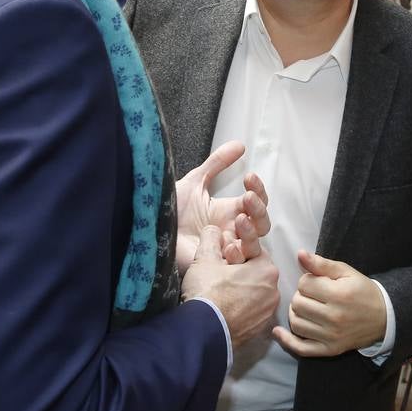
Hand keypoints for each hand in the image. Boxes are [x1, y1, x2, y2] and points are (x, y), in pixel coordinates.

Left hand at [175, 141, 270, 271]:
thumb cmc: (170, 208)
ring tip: (240, 219)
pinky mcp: (216, 265)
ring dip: (252, 231)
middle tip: (247, 198)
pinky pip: (237, 265)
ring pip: (255, 245)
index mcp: (229, 211)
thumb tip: (241, 144)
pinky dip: (237, 253)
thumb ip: (217, 163)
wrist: (149, 230)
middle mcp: (231, 230)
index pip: (256, 202)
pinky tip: (228, 244)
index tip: (249, 177)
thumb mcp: (195, 181)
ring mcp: (225, 249)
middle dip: (260, 210)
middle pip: (262, 224)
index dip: (258, 190)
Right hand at [182, 225, 279, 348]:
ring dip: (241, 291)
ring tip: (220, 294)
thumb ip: (211, 238)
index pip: (253, 252)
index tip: (222, 259)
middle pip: (256, 273)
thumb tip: (213, 229)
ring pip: (255, 293)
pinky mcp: (260, 329)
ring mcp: (268, 312)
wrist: (202, 333)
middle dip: (240, 272)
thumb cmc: (207, 293)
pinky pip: (252, 311)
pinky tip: (224, 310)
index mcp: (267, 269)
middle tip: (220, 276)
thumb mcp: (205, 259)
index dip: (235, 252)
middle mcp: (274, 290)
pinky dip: (241, 309)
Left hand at [272, 251, 385, 357]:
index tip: (317, 282)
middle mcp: (334, 317)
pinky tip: (278, 332)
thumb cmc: (363, 291)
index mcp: (339, 295)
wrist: (384, 317)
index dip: (307, 280)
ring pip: (296, 323)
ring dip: (296, 313)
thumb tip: (300, 254)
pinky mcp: (329, 350)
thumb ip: (322, 264)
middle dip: (301, 295)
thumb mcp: (346, 272)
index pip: (304, 284)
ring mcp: (331, 336)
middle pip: (297, 303)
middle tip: (312, 295)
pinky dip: (286, 340)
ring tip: (306, 308)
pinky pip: (301, 348)